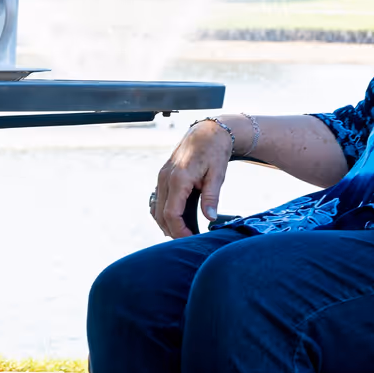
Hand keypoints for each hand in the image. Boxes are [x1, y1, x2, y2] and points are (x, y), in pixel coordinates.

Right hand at [151, 118, 230, 237]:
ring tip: (182, 233)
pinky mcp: (163, 176)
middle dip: (172, 231)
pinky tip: (176, 219)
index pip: (171, 213)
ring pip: (156, 208)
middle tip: (188, 240)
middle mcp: (165, 178)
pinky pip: (157, 199)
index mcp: (178, 178)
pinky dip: (163, 212)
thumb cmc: (214, 151)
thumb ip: (211, 197)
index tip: (191, 239)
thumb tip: (210, 218)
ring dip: (165, 223)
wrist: (207, 132)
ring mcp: (162, 176)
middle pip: (160, 214)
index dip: (179, 231)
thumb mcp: (218, 174)